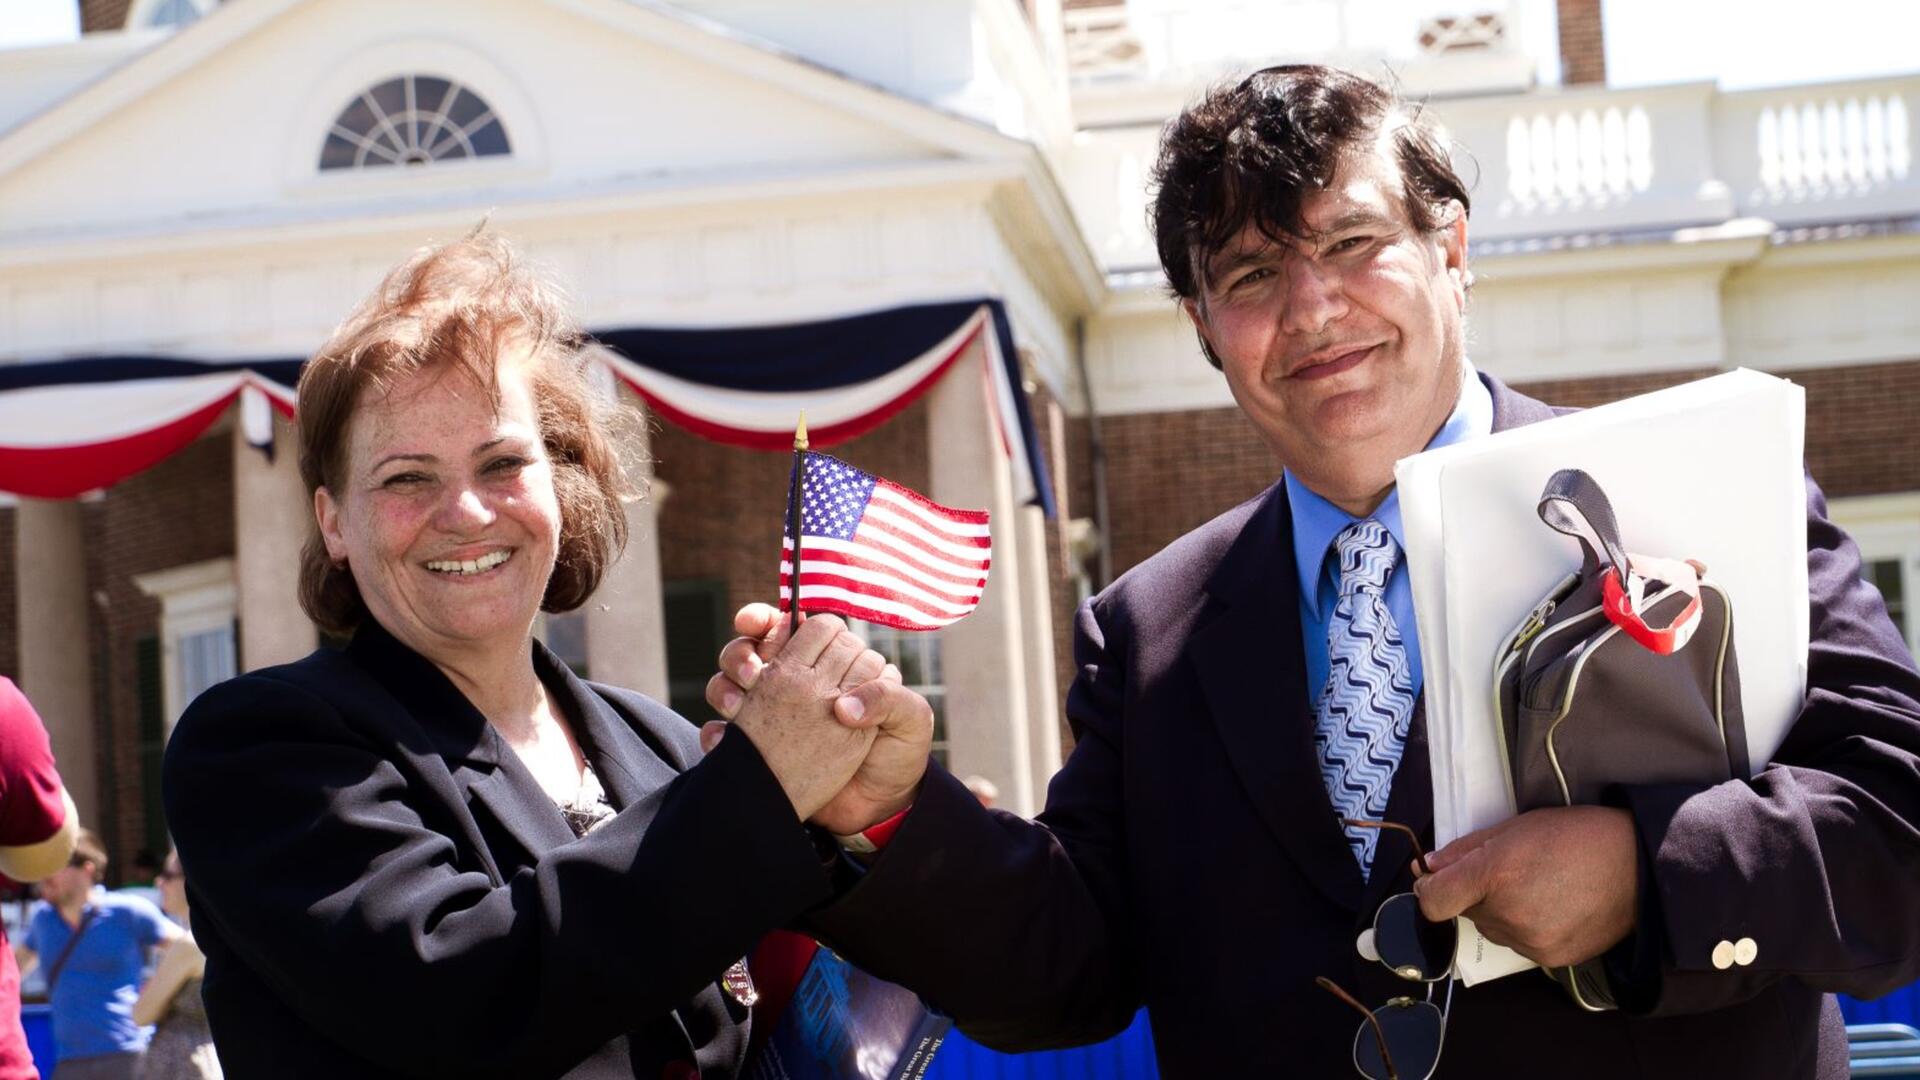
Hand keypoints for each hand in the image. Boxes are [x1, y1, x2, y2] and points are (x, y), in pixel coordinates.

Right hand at [705, 610, 878, 819]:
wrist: (878, 808)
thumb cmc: (896, 756)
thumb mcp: (909, 721)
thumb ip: (888, 697)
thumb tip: (843, 706)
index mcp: (835, 666)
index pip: (795, 629)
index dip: (775, 623)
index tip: (757, 626)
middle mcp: (798, 684)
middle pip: (752, 650)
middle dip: (744, 654)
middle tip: (754, 674)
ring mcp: (775, 716)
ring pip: (729, 685)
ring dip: (726, 688)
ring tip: (738, 706)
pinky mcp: (762, 750)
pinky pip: (724, 733)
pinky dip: (718, 733)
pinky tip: (725, 739)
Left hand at [1411, 806, 1639, 968]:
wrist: (1639, 868)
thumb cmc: (1576, 837)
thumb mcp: (1515, 828)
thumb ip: (1465, 849)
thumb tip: (1429, 867)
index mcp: (1494, 874)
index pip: (1433, 901)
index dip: (1430, 890)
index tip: (1436, 880)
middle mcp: (1507, 913)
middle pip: (1466, 911)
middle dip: (1477, 893)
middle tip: (1513, 872)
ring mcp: (1530, 941)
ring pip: (1493, 928)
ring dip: (1502, 912)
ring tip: (1539, 888)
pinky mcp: (1551, 959)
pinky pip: (1521, 944)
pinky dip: (1527, 928)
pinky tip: (1554, 907)